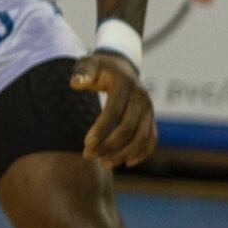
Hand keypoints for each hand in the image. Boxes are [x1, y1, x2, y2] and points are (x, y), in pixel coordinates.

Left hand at [72, 51, 157, 165]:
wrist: (121, 66)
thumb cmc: (99, 67)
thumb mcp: (89, 64)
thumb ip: (83, 72)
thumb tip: (75, 83)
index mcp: (125, 84)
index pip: (113, 112)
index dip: (100, 130)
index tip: (86, 144)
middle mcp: (141, 97)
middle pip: (128, 129)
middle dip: (109, 146)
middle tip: (88, 155)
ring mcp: (149, 109)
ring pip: (142, 138)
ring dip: (124, 154)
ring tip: (103, 163)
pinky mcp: (152, 118)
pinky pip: (151, 140)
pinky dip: (141, 153)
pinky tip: (125, 163)